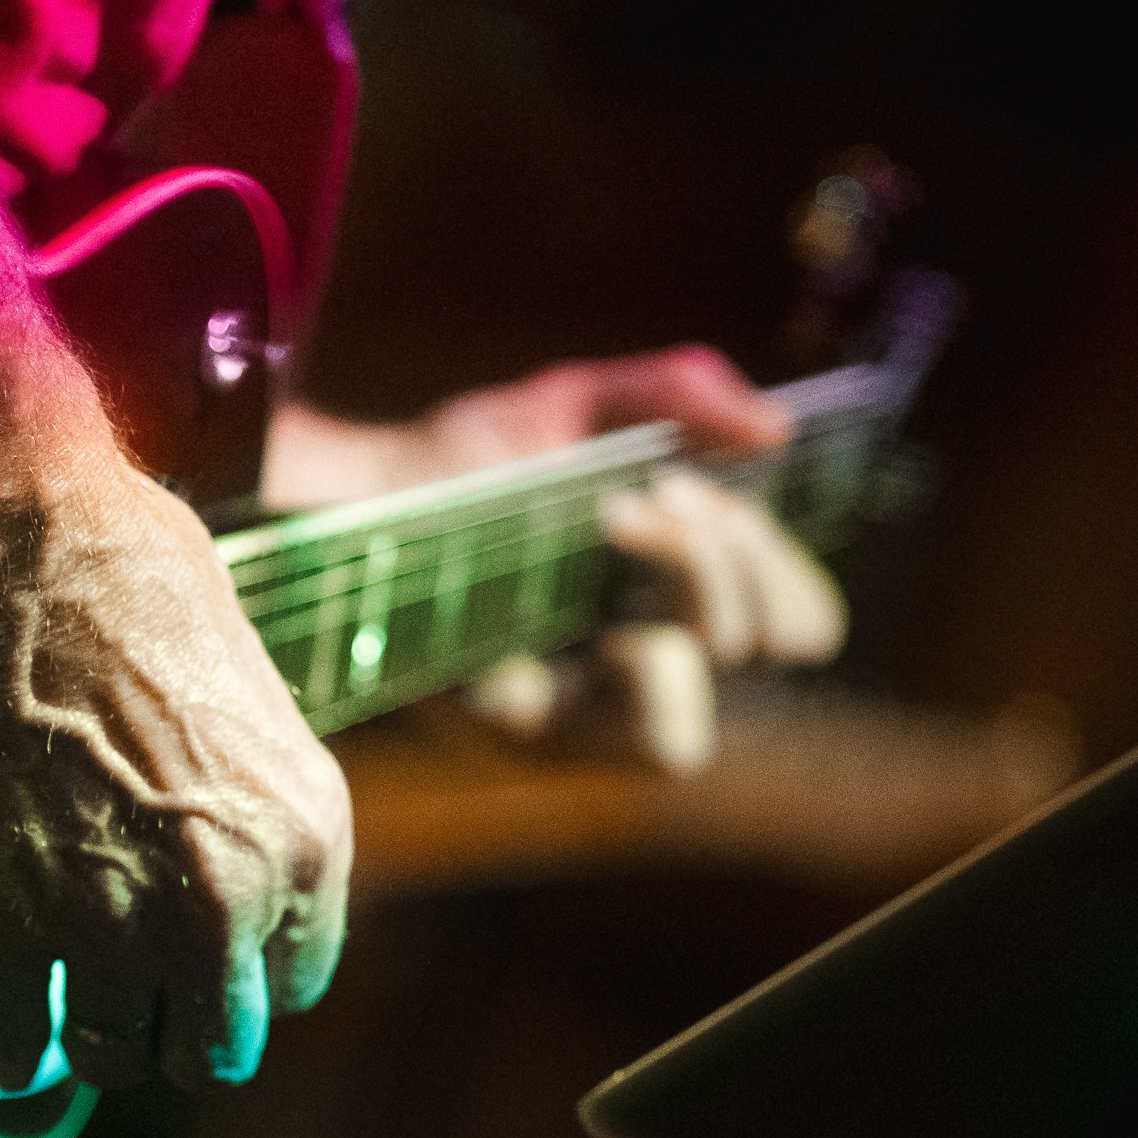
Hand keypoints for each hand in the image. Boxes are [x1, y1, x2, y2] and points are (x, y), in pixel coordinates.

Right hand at [0, 457, 350, 1093]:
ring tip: (67, 1004)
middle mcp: (225, 903)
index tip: (202, 961)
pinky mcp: (7, 927)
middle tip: (133, 993)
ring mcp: (113, 925)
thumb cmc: (135, 589)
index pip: (294, 985)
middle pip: (213, 1044)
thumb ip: (250, 812)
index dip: (240, 974)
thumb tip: (222, 866)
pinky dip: (5, 1038)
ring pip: (114, 1056)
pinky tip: (2, 1015)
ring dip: (91, 1036)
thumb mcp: (249, 708)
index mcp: (307, 842)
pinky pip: (13, 1042)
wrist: (17, 552)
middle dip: (173, 1023)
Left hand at [266, 345, 843, 770]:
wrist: (342, 496)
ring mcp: (591, 717)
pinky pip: (659, 737)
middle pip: (774, 643)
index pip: (796, 621)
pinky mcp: (537, 740)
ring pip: (731, 692)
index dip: (778, 560)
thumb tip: (777, 433)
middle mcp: (640, 670)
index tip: (692, 484)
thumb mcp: (569, 407)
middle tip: (656, 493)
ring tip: (618, 519)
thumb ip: (676, 397)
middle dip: (736, 553)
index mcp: (667, 603)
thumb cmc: (449, 467)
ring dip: (699, 592)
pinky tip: (598, 608)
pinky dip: (654, 660)